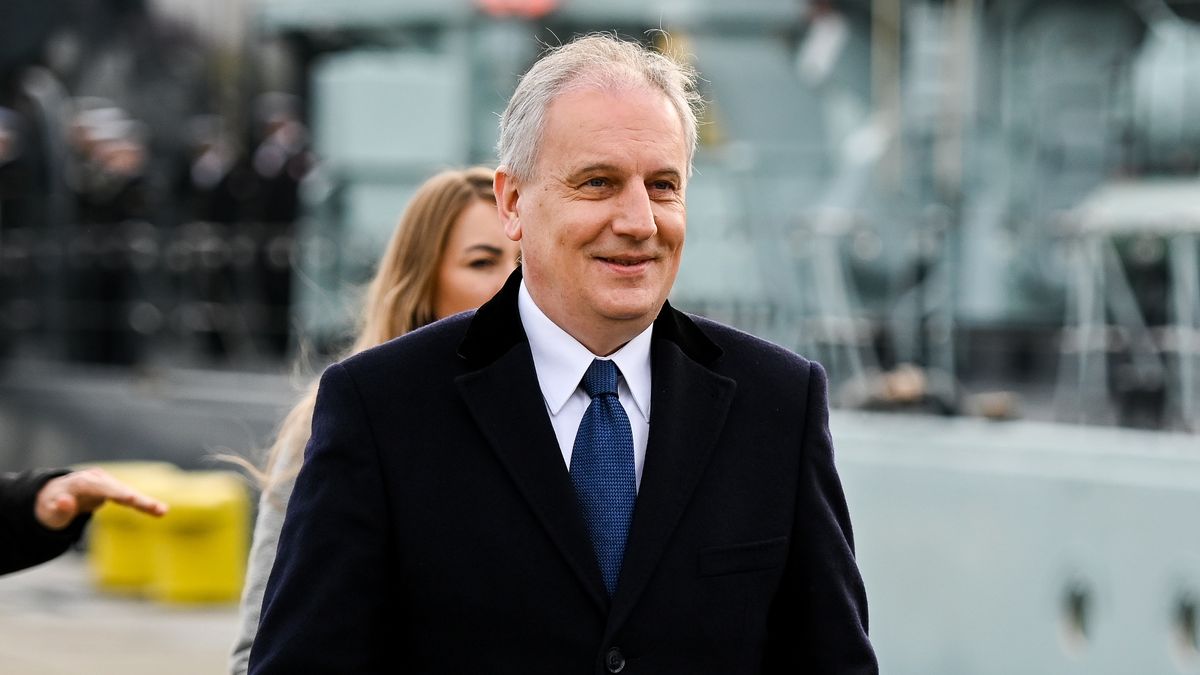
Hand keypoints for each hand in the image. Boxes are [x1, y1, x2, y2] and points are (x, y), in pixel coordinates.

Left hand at [35, 467, 168, 529]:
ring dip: (146, 502)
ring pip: (128, 493)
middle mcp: (97, 479)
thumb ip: (57, 509)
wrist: (52, 498)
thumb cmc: (49, 508)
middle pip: (121, 489)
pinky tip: (158, 510)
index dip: (117, 494)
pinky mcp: (113, 489)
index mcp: (81, 483)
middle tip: (157, 509)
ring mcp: (106, 483)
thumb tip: (65, 501)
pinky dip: (143, 504)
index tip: (132, 500)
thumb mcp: (48, 513)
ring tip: (163, 511)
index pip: (102, 488)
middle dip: (139, 499)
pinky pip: (129, 497)